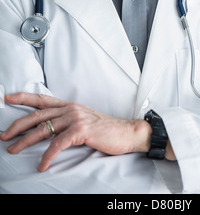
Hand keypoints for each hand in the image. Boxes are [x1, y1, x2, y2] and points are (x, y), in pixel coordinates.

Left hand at [0, 93, 150, 171]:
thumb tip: (47, 128)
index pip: (42, 99)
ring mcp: (75, 118)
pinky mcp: (81, 130)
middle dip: (18, 125)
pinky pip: (58, 143)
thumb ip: (66, 120)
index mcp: (69, 105)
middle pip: (38, 115)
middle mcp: (70, 108)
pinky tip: (42, 164)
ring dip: (26, 141)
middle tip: (4, 135)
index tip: (8, 98)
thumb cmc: (104, 129)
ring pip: (44, 129)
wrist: (125, 133)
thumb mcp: (82, 120)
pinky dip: (48, 155)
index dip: (24, 98)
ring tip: (14, 149)